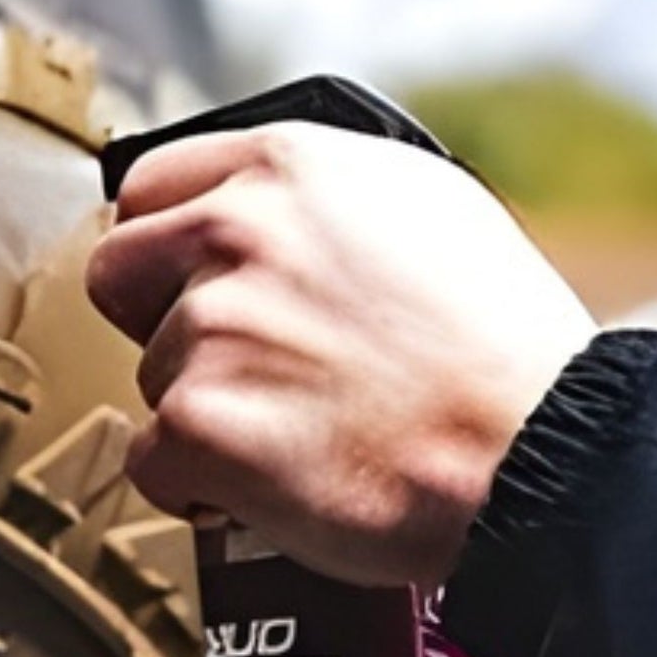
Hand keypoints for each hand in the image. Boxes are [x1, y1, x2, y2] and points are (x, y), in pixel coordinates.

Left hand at [85, 122, 595, 588]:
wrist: (539, 456)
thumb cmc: (505, 356)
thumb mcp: (429, 214)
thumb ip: (325, 205)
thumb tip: (275, 218)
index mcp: (290, 169)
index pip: (149, 187)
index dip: (167, 248)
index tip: (185, 285)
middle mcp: (238, 233)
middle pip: (118, 274)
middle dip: (157, 324)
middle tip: (234, 369)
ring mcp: (211, 329)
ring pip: (150, 379)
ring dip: (205, 414)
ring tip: (299, 433)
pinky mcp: (199, 425)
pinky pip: (154, 463)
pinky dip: (201, 488)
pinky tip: (273, 484)